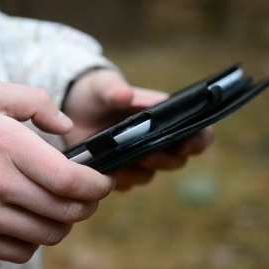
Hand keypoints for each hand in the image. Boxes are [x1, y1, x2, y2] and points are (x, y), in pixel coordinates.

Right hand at [0, 80, 115, 262]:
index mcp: (6, 145)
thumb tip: (66, 129)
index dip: (98, 186)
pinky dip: (36, 240)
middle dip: (88, 206)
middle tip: (86, 195)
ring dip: (64, 224)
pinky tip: (30, 222)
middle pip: (67, 213)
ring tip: (58, 208)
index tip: (103, 182)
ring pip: (49, 235)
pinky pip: (22, 252)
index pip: (71, 181)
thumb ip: (35, 102)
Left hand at [63, 69, 213, 190]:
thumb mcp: (101, 85)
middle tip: (148, 155)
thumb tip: (125, 95)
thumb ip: (113, 89)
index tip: (188, 144)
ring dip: (137, 171)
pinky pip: (124, 184)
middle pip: (175, 160)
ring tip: (120, 162)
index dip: (199, 141)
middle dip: (165, 160)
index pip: (197, 132)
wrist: (69, 109)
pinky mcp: (117, 172)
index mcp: (162, 116)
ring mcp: (137, 159)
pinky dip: (116, 179)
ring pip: (147, 175)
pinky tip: (105, 169)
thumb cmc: (93, 92)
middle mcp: (155, 140)